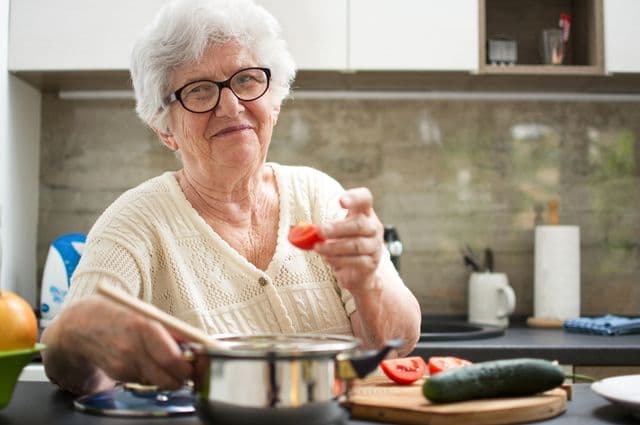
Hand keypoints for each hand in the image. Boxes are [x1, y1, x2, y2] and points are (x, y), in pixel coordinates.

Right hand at [56, 296, 192, 389]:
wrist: (80, 324)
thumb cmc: (120, 315)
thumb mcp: (147, 314)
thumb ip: (171, 331)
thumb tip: (196, 345)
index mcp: (145, 327)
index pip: (173, 358)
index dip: (190, 366)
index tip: (200, 364)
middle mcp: (133, 349)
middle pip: (168, 378)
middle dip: (184, 377)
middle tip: (190, 370)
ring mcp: (123, 365)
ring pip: (158, 382)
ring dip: (168, 376)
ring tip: (166, 362)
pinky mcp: (117, 375)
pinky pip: (144, 380)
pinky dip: (151, 375)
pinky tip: (145, 361)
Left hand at [315, 187, 383, 293]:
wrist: (358, 271)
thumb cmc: (342, 244)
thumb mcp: (333, 232)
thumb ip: (318, 228)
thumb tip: (295, 231)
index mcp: (364, 213)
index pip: (364, 198)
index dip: (354, 198)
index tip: (340, 201)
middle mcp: (373, 227)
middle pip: (359, 224)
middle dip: (338, 228)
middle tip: (320, 230)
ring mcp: (375, 246)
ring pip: (356, 244)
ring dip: (334, 246)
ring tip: (317, 247)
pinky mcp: (371, 263)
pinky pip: (355, 261)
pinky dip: (339, 259)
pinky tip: (327, 258)